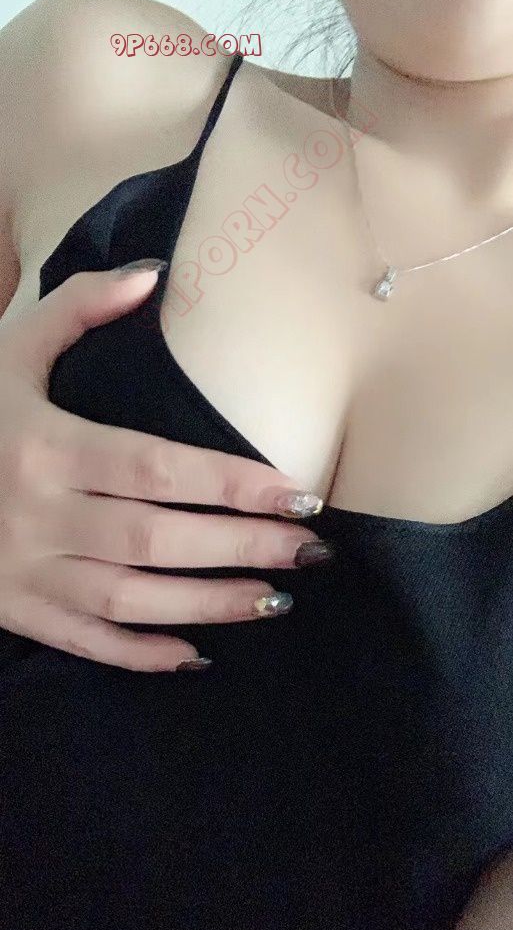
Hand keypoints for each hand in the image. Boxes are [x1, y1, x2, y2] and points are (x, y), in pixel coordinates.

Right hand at [0, 263, 329, 671]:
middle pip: (157, 536)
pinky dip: (139, 655)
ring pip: (130, 598)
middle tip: (312, 552)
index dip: (232, 483)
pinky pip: (84, 642)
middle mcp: (39, 512)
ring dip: (207, 603)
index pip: (157, 467)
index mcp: (45, 445)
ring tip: (277, 599)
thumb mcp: (7, 350)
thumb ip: (75, 308)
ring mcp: (26, 570)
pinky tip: (195, 656)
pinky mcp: (17, 610)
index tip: (298, 493)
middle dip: (240, 545)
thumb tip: (153, 273)